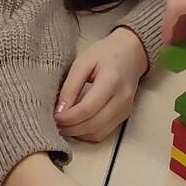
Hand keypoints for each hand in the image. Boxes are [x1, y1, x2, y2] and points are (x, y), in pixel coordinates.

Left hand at [55, 27, 146, 141]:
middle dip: (71, 128)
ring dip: (78, 134)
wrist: (131, 51)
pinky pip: (104, 132)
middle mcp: (122, 98)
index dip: (68, 117)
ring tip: (64, 126)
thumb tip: (59, 110)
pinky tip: (77, 126)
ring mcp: (126, 109)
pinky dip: (88, 134)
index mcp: (112, 80)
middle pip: (93, 124)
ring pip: (98, 133)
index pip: (87, 108)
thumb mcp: (83, 62)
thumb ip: (71, 86)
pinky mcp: (125, 115)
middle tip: (55, 124)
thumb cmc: (106, 53)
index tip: (54, 116)